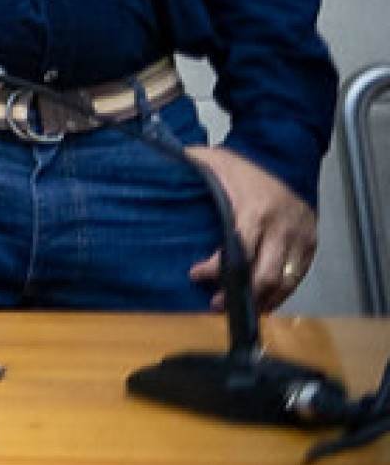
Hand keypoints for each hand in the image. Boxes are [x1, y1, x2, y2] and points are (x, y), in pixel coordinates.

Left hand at [185, 146, 316, 312]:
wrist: (288, 155)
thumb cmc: (245, 163)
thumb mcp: (213, 160)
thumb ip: (187, 168)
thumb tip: (154, 170)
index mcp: (255, 211)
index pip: (239, 250)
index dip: (217, 269)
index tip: (195, 274)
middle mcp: (281, 230)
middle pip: (264, 275)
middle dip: (239, 294)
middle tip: (216, 304)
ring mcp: (299, 239)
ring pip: (284, 283)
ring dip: (261, 300)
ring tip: (239, 309)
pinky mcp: (310, 245)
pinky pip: (298, 277)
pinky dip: (281, 293)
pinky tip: (264, 302)